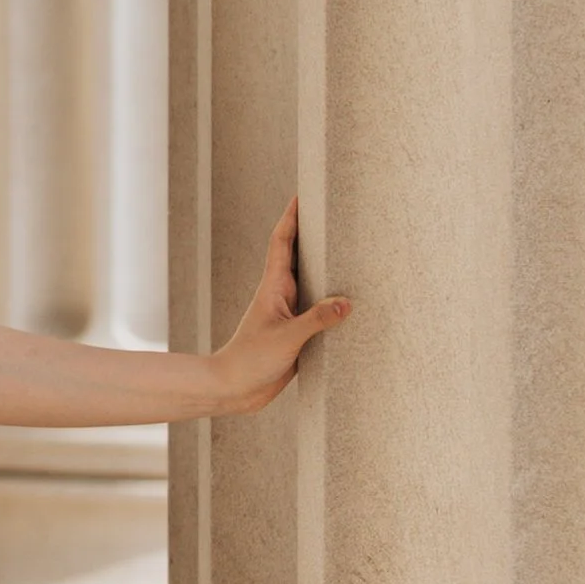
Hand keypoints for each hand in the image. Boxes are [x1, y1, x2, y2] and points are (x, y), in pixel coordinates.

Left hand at [211, 199, 350, 412]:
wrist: (234, 390)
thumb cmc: (250, 360)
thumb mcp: (287, 338)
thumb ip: (316, 320)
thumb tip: (348, 302)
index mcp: (273, 287)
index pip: (282, 242)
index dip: (292, 216)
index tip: (302, 193)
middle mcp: (281, 295)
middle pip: (299, 255)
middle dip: (313, 233)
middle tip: (333, 211)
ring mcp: (289, 313)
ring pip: (311, 282)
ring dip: (326, 266)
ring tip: (349, 248)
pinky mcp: (297, 333)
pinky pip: (318, 310)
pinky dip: (332, 300)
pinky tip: (349, 301)